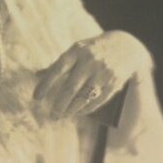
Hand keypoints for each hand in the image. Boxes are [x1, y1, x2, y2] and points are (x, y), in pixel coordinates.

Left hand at [33, 30, 151, 119]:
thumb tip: (36, 75)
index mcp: (76, 51)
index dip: (45, 84)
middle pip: (70, 87)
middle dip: (59, 104)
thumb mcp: (76, 50)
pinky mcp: (113, 83)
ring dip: (71, 109)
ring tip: (62, 115)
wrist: (126, 47)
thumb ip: (58, 64)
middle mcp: (89, 62)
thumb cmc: (93, 50)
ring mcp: (102, 73)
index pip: (57, 69)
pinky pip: (97, 101)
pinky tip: (78, 112)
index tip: (36, 97)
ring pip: (84, 97)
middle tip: (51, 116)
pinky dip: (86, 109)